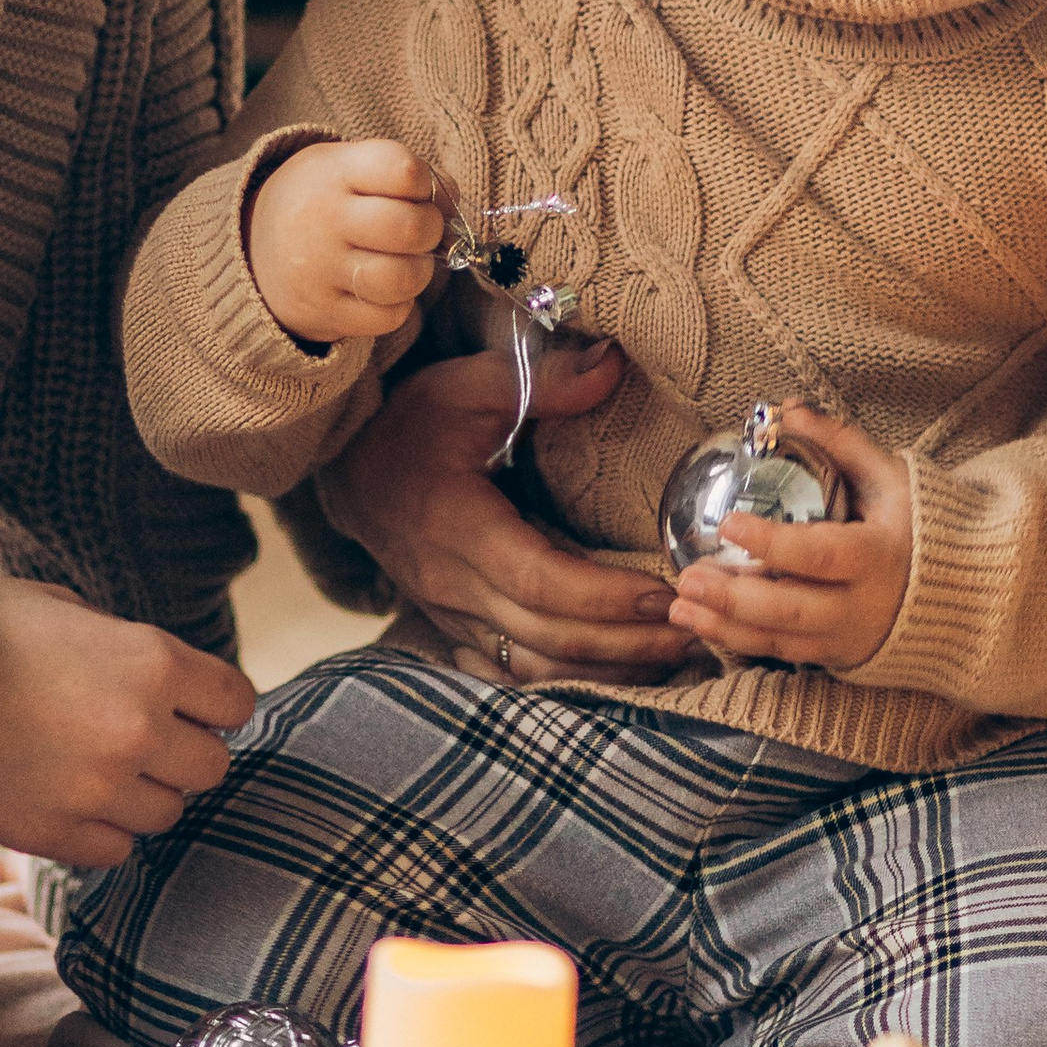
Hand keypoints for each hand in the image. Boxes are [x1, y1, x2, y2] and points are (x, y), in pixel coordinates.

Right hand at [0, 572, 256, 868]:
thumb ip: (128, 650)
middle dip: (183, 753)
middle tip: (144, 741)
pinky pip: (115, 850)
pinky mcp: (51, 833)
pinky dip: (102, 830)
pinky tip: (72, 798)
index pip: (235, 703)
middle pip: (211, 767)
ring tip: (99, 769)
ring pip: (166, 814)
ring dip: (142, 795)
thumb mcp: (72, 609)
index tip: (189, 706)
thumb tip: (162, 683)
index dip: (213, 704)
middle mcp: (139, 730)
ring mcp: (97, 789)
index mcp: (154, 663)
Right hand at [248, 138, 447, 346]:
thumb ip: (405, 174)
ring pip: (402, 278)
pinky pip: (388, 317)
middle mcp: (323, 219)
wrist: (249, 248)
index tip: (416, 189)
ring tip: (406, 261)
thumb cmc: (323, 200)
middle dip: (431, 229)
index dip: (425, 182)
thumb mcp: (350, 167)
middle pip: (409, 228)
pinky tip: (383, 289)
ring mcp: (319, 269)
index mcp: (334, 172)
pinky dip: (398, 305)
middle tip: (419, 230)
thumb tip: (452, 202)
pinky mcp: (322, 312)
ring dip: (419, 271)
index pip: (402, 170)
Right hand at [314, 341, 696, 686]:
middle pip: (550, 637)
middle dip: (630, 642)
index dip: (605, 595)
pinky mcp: (459, 630)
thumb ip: (544, 380)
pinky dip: (572, 683)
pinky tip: (623, 675)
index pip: (540, 579)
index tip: (665, 591)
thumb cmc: (412, 422)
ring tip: (677, 656)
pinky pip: (516, 675)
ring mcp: (454, 617)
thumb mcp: (470, 384)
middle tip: (700, 628)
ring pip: (537, 669)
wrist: (346, 468)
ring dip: (610, 671)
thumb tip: (612, 363)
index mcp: (459, 527)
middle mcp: (454, 587)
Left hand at [666, 408, 910, 670]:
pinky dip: (741, 643)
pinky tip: (705, 626)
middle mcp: (862, 607)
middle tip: (686, 578)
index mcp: (878, 556)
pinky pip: (784, 657)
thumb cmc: (923, 525)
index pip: (818, 554)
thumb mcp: (891, 476)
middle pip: (790, 610)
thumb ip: (839, 442)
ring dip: (724, 627)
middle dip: (733, 598)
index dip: (771, 543)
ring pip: (779, 642)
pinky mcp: (839, 658)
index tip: (728, 522)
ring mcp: (849, 639)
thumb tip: (786, 409)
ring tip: (678, 607)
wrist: (966, 594)